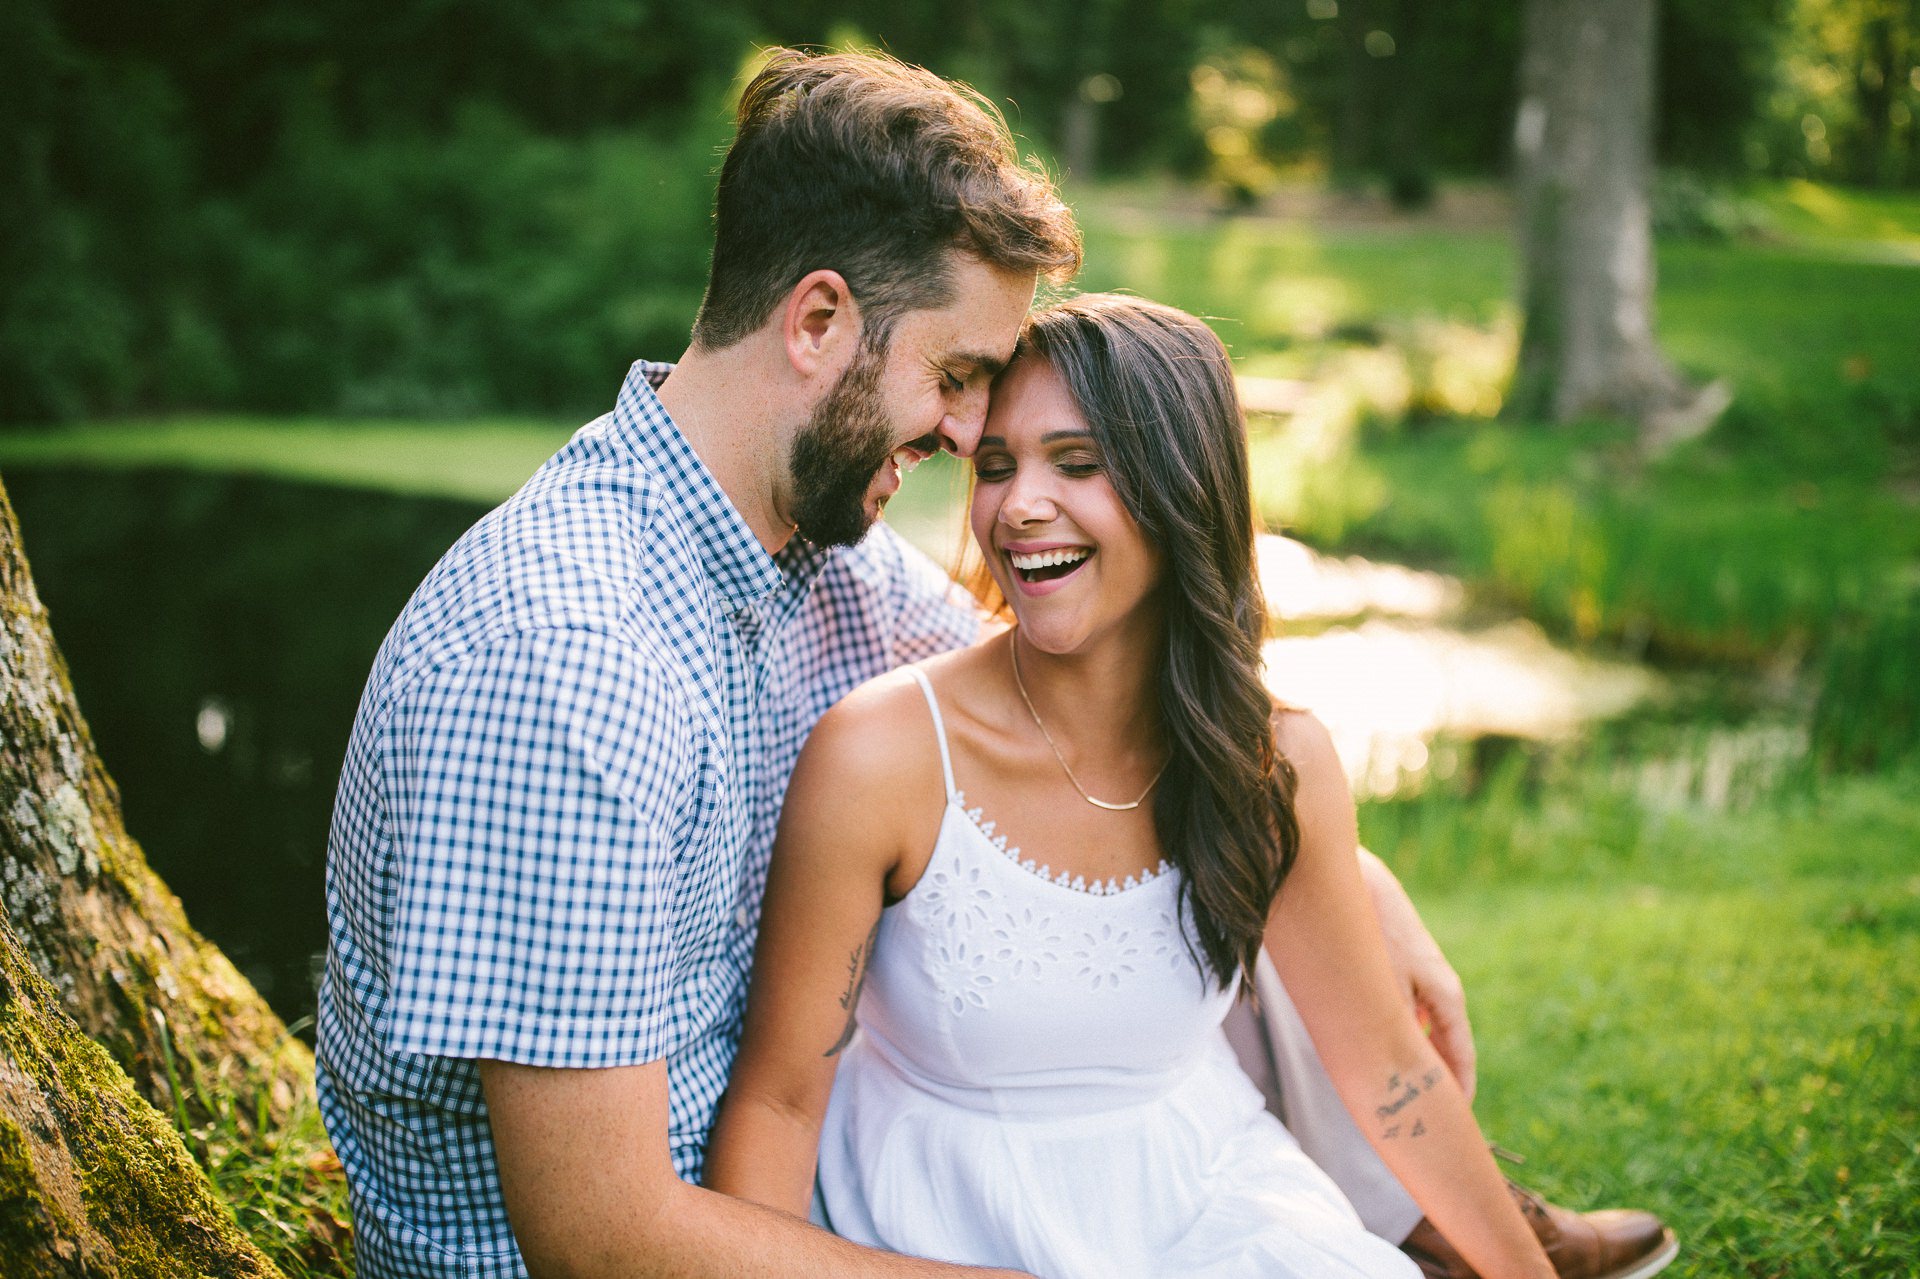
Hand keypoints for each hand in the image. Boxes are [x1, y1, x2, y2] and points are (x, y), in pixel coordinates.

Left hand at [1355, 846, 1475, 1101]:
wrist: (1364, 882)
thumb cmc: (1374, 932)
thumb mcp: (1385, 988)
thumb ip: (1396, 1029)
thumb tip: (1400, 1069)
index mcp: (1446, 997)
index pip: (1461, 1057)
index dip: (1459, 1092)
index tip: (1456, 1121)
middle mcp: (1442, 989)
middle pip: (1448, 1047)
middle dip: (1441, 1080)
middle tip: (1432, 1114)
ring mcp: (1426, 976)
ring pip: (1429, 1029)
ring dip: (1423, 1057)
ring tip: (1411, 1089)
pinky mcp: (1407, 966)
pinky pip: (1413, 1011)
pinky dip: (1407, 1033)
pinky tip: (1391, 1046)